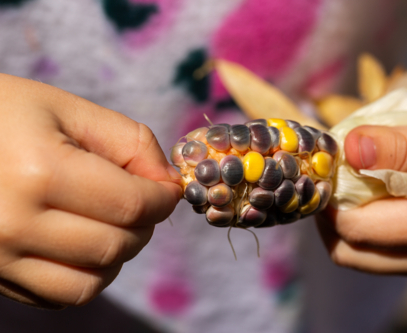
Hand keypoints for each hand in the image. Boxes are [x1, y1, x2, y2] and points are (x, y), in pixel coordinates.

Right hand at [0, 74, 181, 307]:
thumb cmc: (6, 116)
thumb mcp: (68, 110)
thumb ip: (131, 142)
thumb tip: (169, 183)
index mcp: (39, 172)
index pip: (132, 205)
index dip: (164, 200)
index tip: (169, 190)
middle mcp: (15, 224)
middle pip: (117, 246)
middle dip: (146, 225)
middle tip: (143, 201)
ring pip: (94, 281)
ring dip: (120, 254)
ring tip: (113, 222)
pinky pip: (62, 295)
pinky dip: (89, 274)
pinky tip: (84, 243)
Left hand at [316, 110, 406, 275]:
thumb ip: (399, 144)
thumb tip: (349, 148)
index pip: (356, 228)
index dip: (330, 198)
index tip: (327, 166)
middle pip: (347, 250)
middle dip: (329, 214)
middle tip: (331, 178)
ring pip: (353, 255)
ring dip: (338, 222)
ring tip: (345, 186)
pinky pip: (368, 251)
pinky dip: (354, 226)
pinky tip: (361, 197)